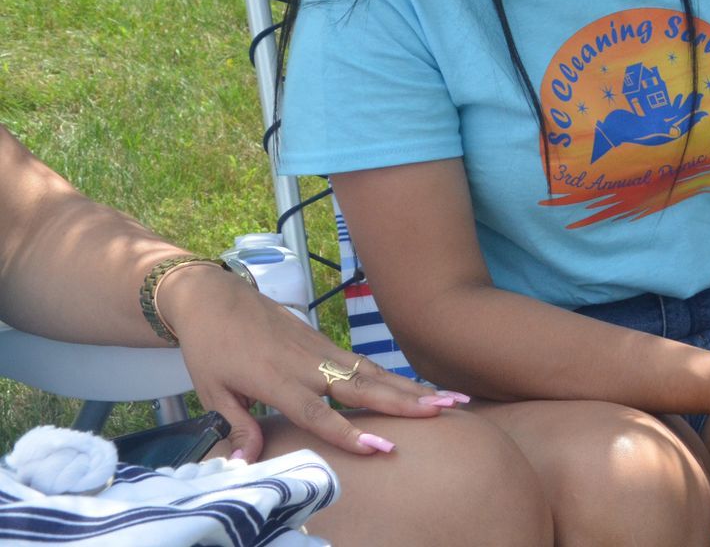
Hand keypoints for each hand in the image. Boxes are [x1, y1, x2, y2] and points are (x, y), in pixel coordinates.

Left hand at [161, 265, 468, 461]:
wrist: (216, 298)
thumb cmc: (210, 348)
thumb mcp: (211, 391)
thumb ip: (237, 425)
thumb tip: (246, 462)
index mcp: (277, 381)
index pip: (318, 414)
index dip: (349, 433)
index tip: (380, 447)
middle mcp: (307, 365)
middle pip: (362, 388)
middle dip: (404, 402)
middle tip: (442, 411)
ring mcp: (320, 351)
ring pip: (373, 373)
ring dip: (411, 388)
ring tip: (447, 399)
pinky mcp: (325, 343)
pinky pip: (365, 363)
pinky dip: (393, 376)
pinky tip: (418, 387)